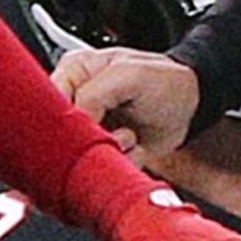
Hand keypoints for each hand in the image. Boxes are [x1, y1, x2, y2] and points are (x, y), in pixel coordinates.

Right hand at [56, 44, 202, 171]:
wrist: (194, 106)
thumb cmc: (166, 82)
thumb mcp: (130, 75)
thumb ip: (94, 93)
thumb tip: (72, 121)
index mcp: (74, 72)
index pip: (46, 102)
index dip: (61, 121)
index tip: (84, 129)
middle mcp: (76, 99)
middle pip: (60, 132)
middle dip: (88, 140)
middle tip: (115, 133)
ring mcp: (89, 127)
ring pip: (78, 155)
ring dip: (107, 153)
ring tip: (130, 136)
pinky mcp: (103, 150)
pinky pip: (98, 169)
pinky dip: (119, 164)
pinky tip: (134, 148)